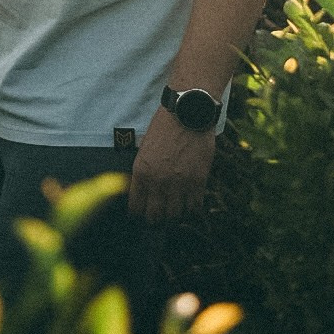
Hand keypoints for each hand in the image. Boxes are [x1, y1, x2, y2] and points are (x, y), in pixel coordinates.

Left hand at [128, 105, 215, 221]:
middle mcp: (158, 182)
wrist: (187, 112)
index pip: (135, 209)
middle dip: (155, 221)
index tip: (141, 216)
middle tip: (159, 218)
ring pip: (176, 217)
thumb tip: (143, 194)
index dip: (138, 215)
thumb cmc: (164, 127)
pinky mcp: (198, 181)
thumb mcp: (145, 150)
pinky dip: (192, 210)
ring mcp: (179, 184)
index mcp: (141, 172)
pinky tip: (189, 204)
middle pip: (155, 218)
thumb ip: (144, 173)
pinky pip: (195, 208)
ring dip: (175, 217)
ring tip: (175, 212)